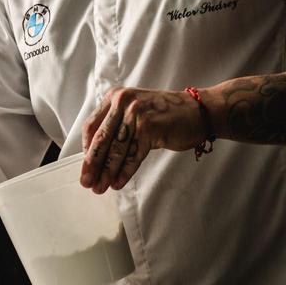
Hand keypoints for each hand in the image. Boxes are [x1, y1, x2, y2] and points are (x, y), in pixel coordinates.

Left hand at [81, 87, 204, 192]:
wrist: (200, 111)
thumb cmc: (166, 115)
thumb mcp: (135, 112)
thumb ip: (116, 125)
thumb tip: (96, 155)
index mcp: (115, 97)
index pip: (92, 126)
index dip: (86, 149)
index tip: (85, 167)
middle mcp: (123, 102)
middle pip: (101, 139)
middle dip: (92, 164)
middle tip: (86, 182)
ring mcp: (136, 114)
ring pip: (117, 149)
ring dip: (107, 172)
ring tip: (101, 187)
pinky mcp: (150, 127)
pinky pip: (133, 155)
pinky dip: (124, 171)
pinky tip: (118, 183)